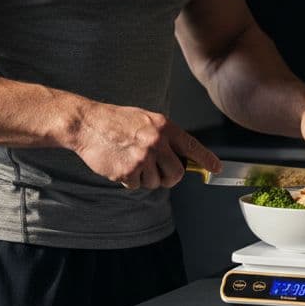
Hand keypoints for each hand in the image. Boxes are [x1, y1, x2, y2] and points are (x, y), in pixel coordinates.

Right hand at [70, 103, 221, 189]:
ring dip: (145, 178)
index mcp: (163, 127)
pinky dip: (129, 180)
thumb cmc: (116, 121)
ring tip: (132, 161)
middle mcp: (156, 142)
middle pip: (176, 173)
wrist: (88, 124)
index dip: (206, 159)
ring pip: (155, 182)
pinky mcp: (128, 171)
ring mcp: (142, 158)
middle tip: (157, 172)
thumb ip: (165, 136)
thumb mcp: (146, 120)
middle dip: (169, 177)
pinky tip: (121, 164)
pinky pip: (136, 185)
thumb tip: (181, 155)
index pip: (192, 146)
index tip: (216, 168)